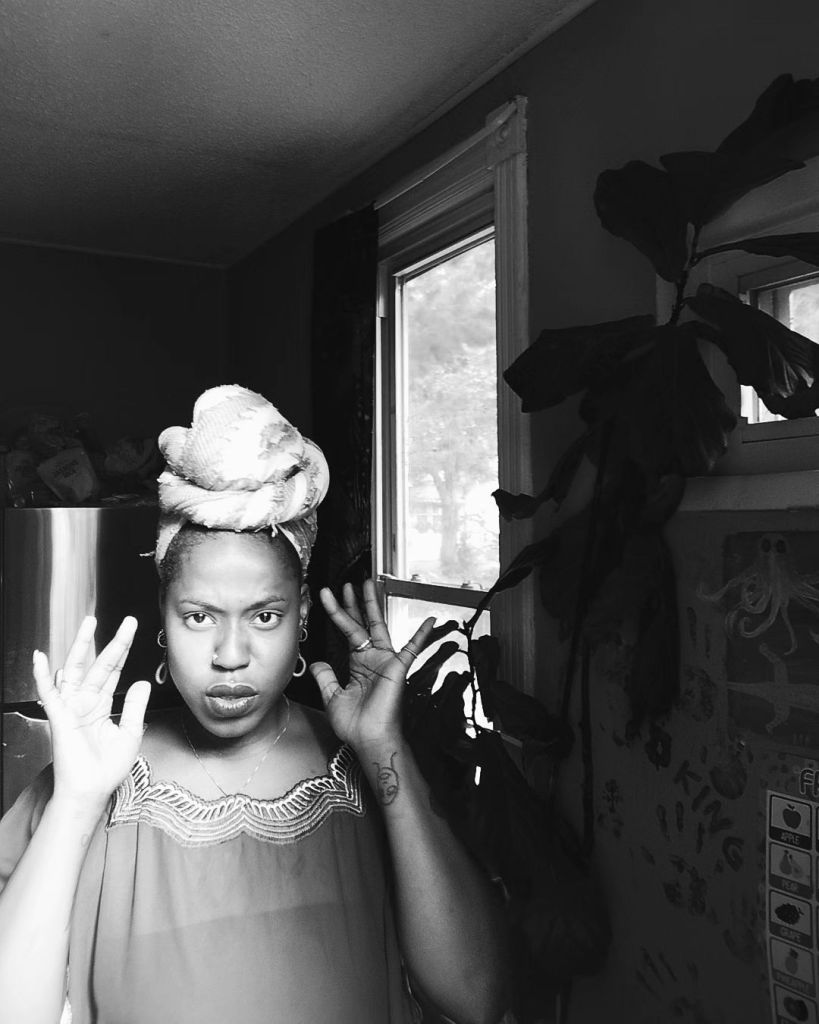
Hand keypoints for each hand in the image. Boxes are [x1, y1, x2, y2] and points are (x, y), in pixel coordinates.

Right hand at [32, 616, 150, 812]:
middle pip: (100, 664)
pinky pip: (48, 692)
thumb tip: (141, 681)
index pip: (114, 670)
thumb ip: (134, 705)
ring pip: (76, 668)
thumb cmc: (107, 768)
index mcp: (101, 704)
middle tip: (129, 621)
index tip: (134, 630)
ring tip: (90, 623)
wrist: (92, 790)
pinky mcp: (59, 715)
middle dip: (114, 641)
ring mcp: (71, 706)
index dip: (124, 650)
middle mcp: (86, 701)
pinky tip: (41, 658)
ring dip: (81, 645)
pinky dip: (43, 675)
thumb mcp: (130, 732)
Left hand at [310, 580, 433, 752]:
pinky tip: (430, 621)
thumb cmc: (355, 724)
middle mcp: (372, 658)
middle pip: (362, 622)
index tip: (326, 595)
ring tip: (369, 584)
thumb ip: (326, 677)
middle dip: (354, 602)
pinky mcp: (398, 668)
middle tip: (348, 583)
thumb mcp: (332, 697)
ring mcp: (386, 661)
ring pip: (379, 626)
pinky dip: (421, 635)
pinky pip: (412, 648)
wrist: (370, 740)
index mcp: (358, 663)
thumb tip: (318, 661)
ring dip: (374, 605)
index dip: (337, 612)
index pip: (347, 631)